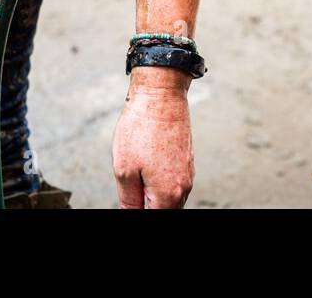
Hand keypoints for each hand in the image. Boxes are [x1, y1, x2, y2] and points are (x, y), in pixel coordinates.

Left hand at [112, 69, 193, 207]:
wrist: (160, 94)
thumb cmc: (140, 127)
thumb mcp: (124, 169)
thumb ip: (129, 200)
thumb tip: (132, 213)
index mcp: (168, 194)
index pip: (153, 218)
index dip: (138, 212)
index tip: (131, 200)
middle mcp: (183, 187)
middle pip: (165, 210)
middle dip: (147, 205)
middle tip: (131, 188)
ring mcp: (188, 173)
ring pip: (170, 198)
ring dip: (154, 195)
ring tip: (136, 175)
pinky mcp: (187, 160)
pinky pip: (174, 182)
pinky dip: (161, 182)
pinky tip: (147, 166)